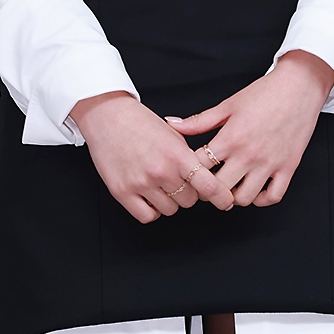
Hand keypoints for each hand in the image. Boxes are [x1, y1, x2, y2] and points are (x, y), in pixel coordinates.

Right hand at [68, 91, 236, 223]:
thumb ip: (189, 157)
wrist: (108, 117)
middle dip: (188, 192)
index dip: (221, 196)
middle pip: (189, 200)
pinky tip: (149, 194)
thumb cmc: (140, 122)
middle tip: (178, 179)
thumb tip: (207, 179)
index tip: (226, 201)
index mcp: (176, 154)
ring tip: (159, 182)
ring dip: (169, 200)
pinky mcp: (123, 193)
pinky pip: (148, 216)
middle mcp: (160, 171)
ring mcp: (141, 184)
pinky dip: (151, 209)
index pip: (208, 185)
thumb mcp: (173, 134)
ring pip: (170, 210)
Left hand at [163, 51, 333, 206]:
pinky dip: (261, 199)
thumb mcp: (228, 105)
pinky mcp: (288, 168)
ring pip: (244, 198)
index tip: (190, 170)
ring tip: (230, 186)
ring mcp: (270, 164)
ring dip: (233, 196)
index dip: (191, 171)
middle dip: (209, 189)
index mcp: (231, 137)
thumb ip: (199, 121)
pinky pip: (272, 197)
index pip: (200, 168)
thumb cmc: (263, 93)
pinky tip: (253, 188)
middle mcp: (249, 154)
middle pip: (219, 188)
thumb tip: (171, 123)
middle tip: (207, 183)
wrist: (298, 87)